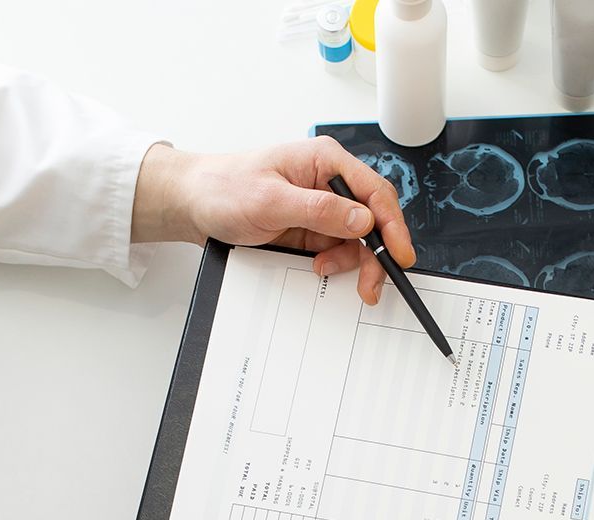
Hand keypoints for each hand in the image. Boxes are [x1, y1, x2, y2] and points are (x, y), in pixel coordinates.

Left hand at [134, 138, 416, 304]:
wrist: (194, 204)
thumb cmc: (224, 188)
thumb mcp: (270, 201)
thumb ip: (318, 210)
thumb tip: (362, 219)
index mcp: (325, 161)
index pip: (374, 192)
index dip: (391, 225)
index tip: (399, 254)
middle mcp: (329, 181)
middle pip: (373, 219)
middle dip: (375, 252)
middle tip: (371, 284)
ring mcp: (322, 207)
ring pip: (358, 239)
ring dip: (352, 261)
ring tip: (325, 270)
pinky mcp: (313, 228)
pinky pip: (339, 250)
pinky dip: (335, 264)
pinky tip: (318, 267)